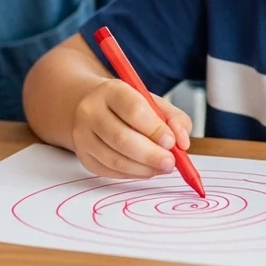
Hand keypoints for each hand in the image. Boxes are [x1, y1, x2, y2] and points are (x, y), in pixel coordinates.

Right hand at [71, 79, 193, 178]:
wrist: (89, 106)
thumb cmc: (127, 105)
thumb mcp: (152, 101)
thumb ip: (173, 118)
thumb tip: (183, 142)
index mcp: (111, 91)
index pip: (133, 110)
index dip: (154, 129)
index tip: (171, 142)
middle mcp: (91, 111)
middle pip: (121, 138)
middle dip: (151, 155)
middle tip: (170, 163)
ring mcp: (83, 135)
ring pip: (115, 159)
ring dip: (143, 168)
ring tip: (161, 167)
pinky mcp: (83, 155)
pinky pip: (109, 171)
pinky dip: (132, 174)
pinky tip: (145, 170)